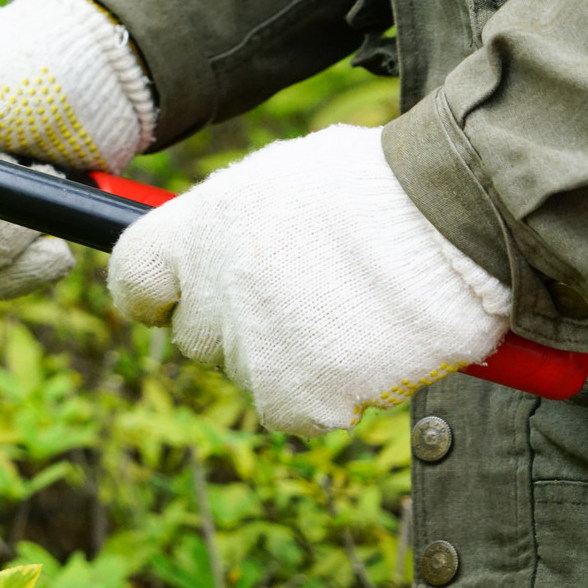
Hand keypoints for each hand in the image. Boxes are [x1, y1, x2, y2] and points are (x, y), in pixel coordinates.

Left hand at [109, 124, 512, 434]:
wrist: (455, 212)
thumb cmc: (382, 184)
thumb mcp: (283, 177)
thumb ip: (234, 224)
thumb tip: (216, 248)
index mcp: (195, 228)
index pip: (133, 277)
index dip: (156, 294)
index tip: (171, 302)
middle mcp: (209, 290)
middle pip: (197, 336)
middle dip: (239, 326)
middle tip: (306, 298)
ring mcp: (250, 347)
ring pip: (252, 374)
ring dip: (295, 358)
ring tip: (357, 309)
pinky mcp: (297, 393)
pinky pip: (299, 411)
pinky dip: (336, 392)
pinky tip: (374, 348)